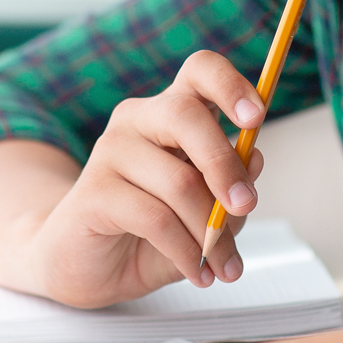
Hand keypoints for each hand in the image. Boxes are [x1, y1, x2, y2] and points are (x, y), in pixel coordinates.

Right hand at [28, 50, 265, 306]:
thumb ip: (230, 189)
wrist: (86, 266)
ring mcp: (110, 151)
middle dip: (224, 163)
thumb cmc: (149, 232)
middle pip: (186, 114)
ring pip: (179, 180)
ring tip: (225, 266)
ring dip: (212, 232)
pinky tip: (198, 272)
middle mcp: (138, 120)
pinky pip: (156, 218)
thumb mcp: (205, 213)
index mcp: (171, 112)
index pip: (200, 70)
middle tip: (246, 205)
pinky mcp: (93, 190)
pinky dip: (186, 252)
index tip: (256, 117)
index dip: (231, 85)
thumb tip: (255, 159)